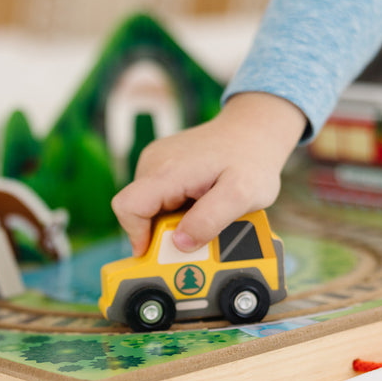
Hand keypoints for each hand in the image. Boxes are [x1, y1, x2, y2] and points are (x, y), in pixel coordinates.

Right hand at [111, 92, 306, 255]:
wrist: (253, 129)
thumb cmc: (251, 160)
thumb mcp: (243, 195)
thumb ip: (210, 220)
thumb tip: (179, 243)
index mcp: (168, 171)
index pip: (128, 206)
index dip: (136, 235)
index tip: (158, 251)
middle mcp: (154, 162)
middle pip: (138, 211)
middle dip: (163, 231)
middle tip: (197, 233)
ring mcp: (155, 161)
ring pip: (148, 206)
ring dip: (171, 220)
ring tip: (202, 213)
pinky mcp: (160, 163)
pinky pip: (157, 196)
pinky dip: (175, 208)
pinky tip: (198, 202)